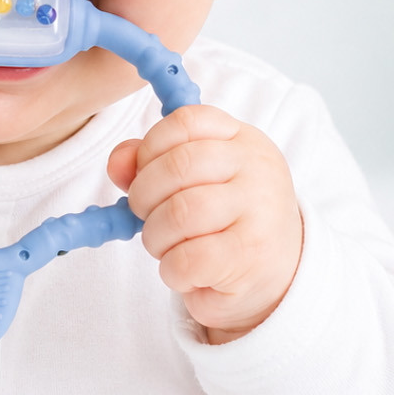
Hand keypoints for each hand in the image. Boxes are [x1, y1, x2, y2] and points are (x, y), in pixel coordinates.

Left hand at [107, 105, 302, 343]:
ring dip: (155, 236)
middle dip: (143, 195)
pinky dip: (171, 270)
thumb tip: (117, 162)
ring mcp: (260, 211)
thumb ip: (149, 163)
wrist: (276, 273)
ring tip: (164, 245)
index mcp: (242, 139)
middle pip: (178, 165)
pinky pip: (189, 258)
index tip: (142, 172)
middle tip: (144, 215)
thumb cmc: (223, 220)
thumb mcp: (193, 181)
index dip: (149, 146)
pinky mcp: (252, 256)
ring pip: (180, 213)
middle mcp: (257, 167)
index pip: (186, 121)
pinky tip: (182, 271)